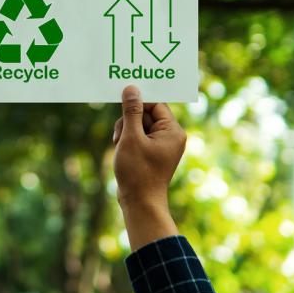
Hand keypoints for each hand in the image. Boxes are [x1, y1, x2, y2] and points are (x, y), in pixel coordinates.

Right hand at [112, 85, 186, 249]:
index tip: (122, 101)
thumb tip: (132, 89)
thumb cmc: (138, 172)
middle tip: (121, 137)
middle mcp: (170, 136)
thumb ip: (131, 111)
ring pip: (138, 125)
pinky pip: (138, 137)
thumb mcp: (131, 138)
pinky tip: (121, 151)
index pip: (156, 104)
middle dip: (129, 122)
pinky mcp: (152, 152)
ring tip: (120, 147)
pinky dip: (127, 141)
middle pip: (146, 114)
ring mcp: (161, 145)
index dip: (138, 103)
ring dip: (125, 132)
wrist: (139, 203)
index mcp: (173, 131)